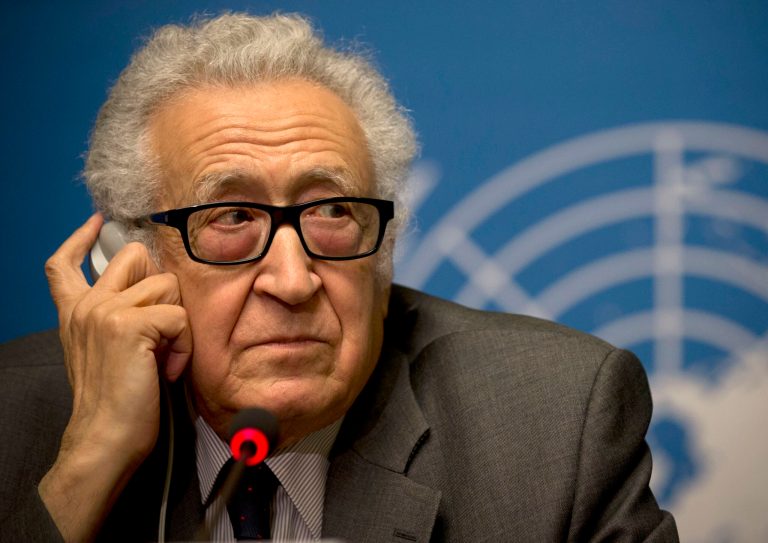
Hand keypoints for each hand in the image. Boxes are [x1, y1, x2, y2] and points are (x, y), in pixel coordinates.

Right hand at [39, 213, 191, 541]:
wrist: (105, 439)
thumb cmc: (115, 402)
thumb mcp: (103, 352)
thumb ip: (115, 318)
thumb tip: (152, 292)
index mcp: (75, 312)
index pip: (64, 264)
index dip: (81, 239)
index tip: (97, 223)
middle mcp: (85, 305)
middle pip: (135, 257)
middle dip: (160, 285)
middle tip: (160, 327)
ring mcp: (105, 312)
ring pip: (167, 286)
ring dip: (177, 323)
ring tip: (163, 357)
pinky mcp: (129, 325)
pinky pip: (179, 316)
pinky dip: (183, 345)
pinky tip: (168, 369)